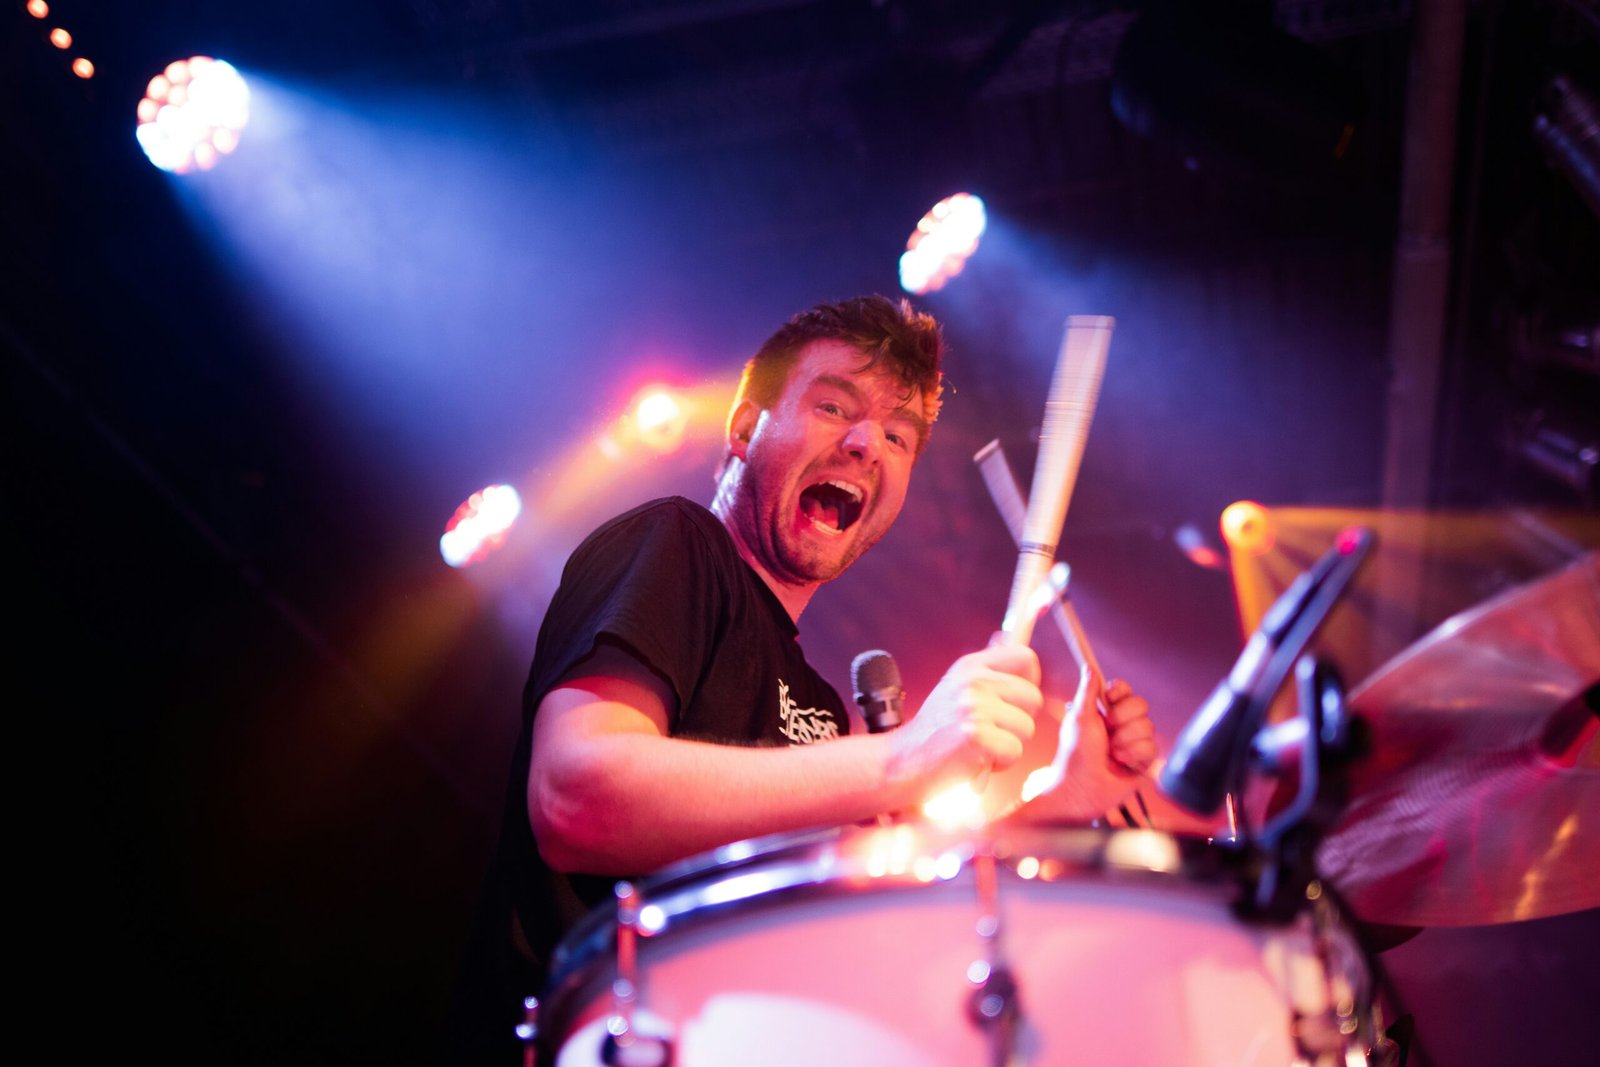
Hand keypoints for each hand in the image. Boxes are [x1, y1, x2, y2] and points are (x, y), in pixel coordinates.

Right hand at [885, 641, 1042, 800]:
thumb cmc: (935, 730)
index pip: (1024, 658)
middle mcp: (973, 682)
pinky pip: (1014, 751)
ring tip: (980, 746)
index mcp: (970, 667)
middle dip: (1018, 721)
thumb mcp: (955, 688)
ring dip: (1007, 745)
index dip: (1029, 681)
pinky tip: (976, 760)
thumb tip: (1004, 638)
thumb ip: (984, 668)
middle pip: (1033, 698)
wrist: (904, 762)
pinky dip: (999, 764)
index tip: (1016, 699)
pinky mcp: (977, 738)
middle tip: (991, 731)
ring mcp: (974, 709)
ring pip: (1026, 728)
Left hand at [1020, 676, 1156, 820]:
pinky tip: (1121, 764)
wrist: (1081, 788)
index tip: (1110, 697)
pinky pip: (1152, 748)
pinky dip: (1134, 755)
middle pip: (1142, 705)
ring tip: (1111, 753)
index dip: (1121, 692)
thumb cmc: (1075, 754)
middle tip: (1107, 732)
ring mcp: (1135, 744)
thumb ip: (1087, 691)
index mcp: (1106, 713)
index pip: (1126, 691)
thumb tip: (1089, 666)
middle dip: (1122, 719)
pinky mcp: (1144, 762)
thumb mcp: (1079, 718)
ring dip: (1125, 741)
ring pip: (1149, 727)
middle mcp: (1123, 726)